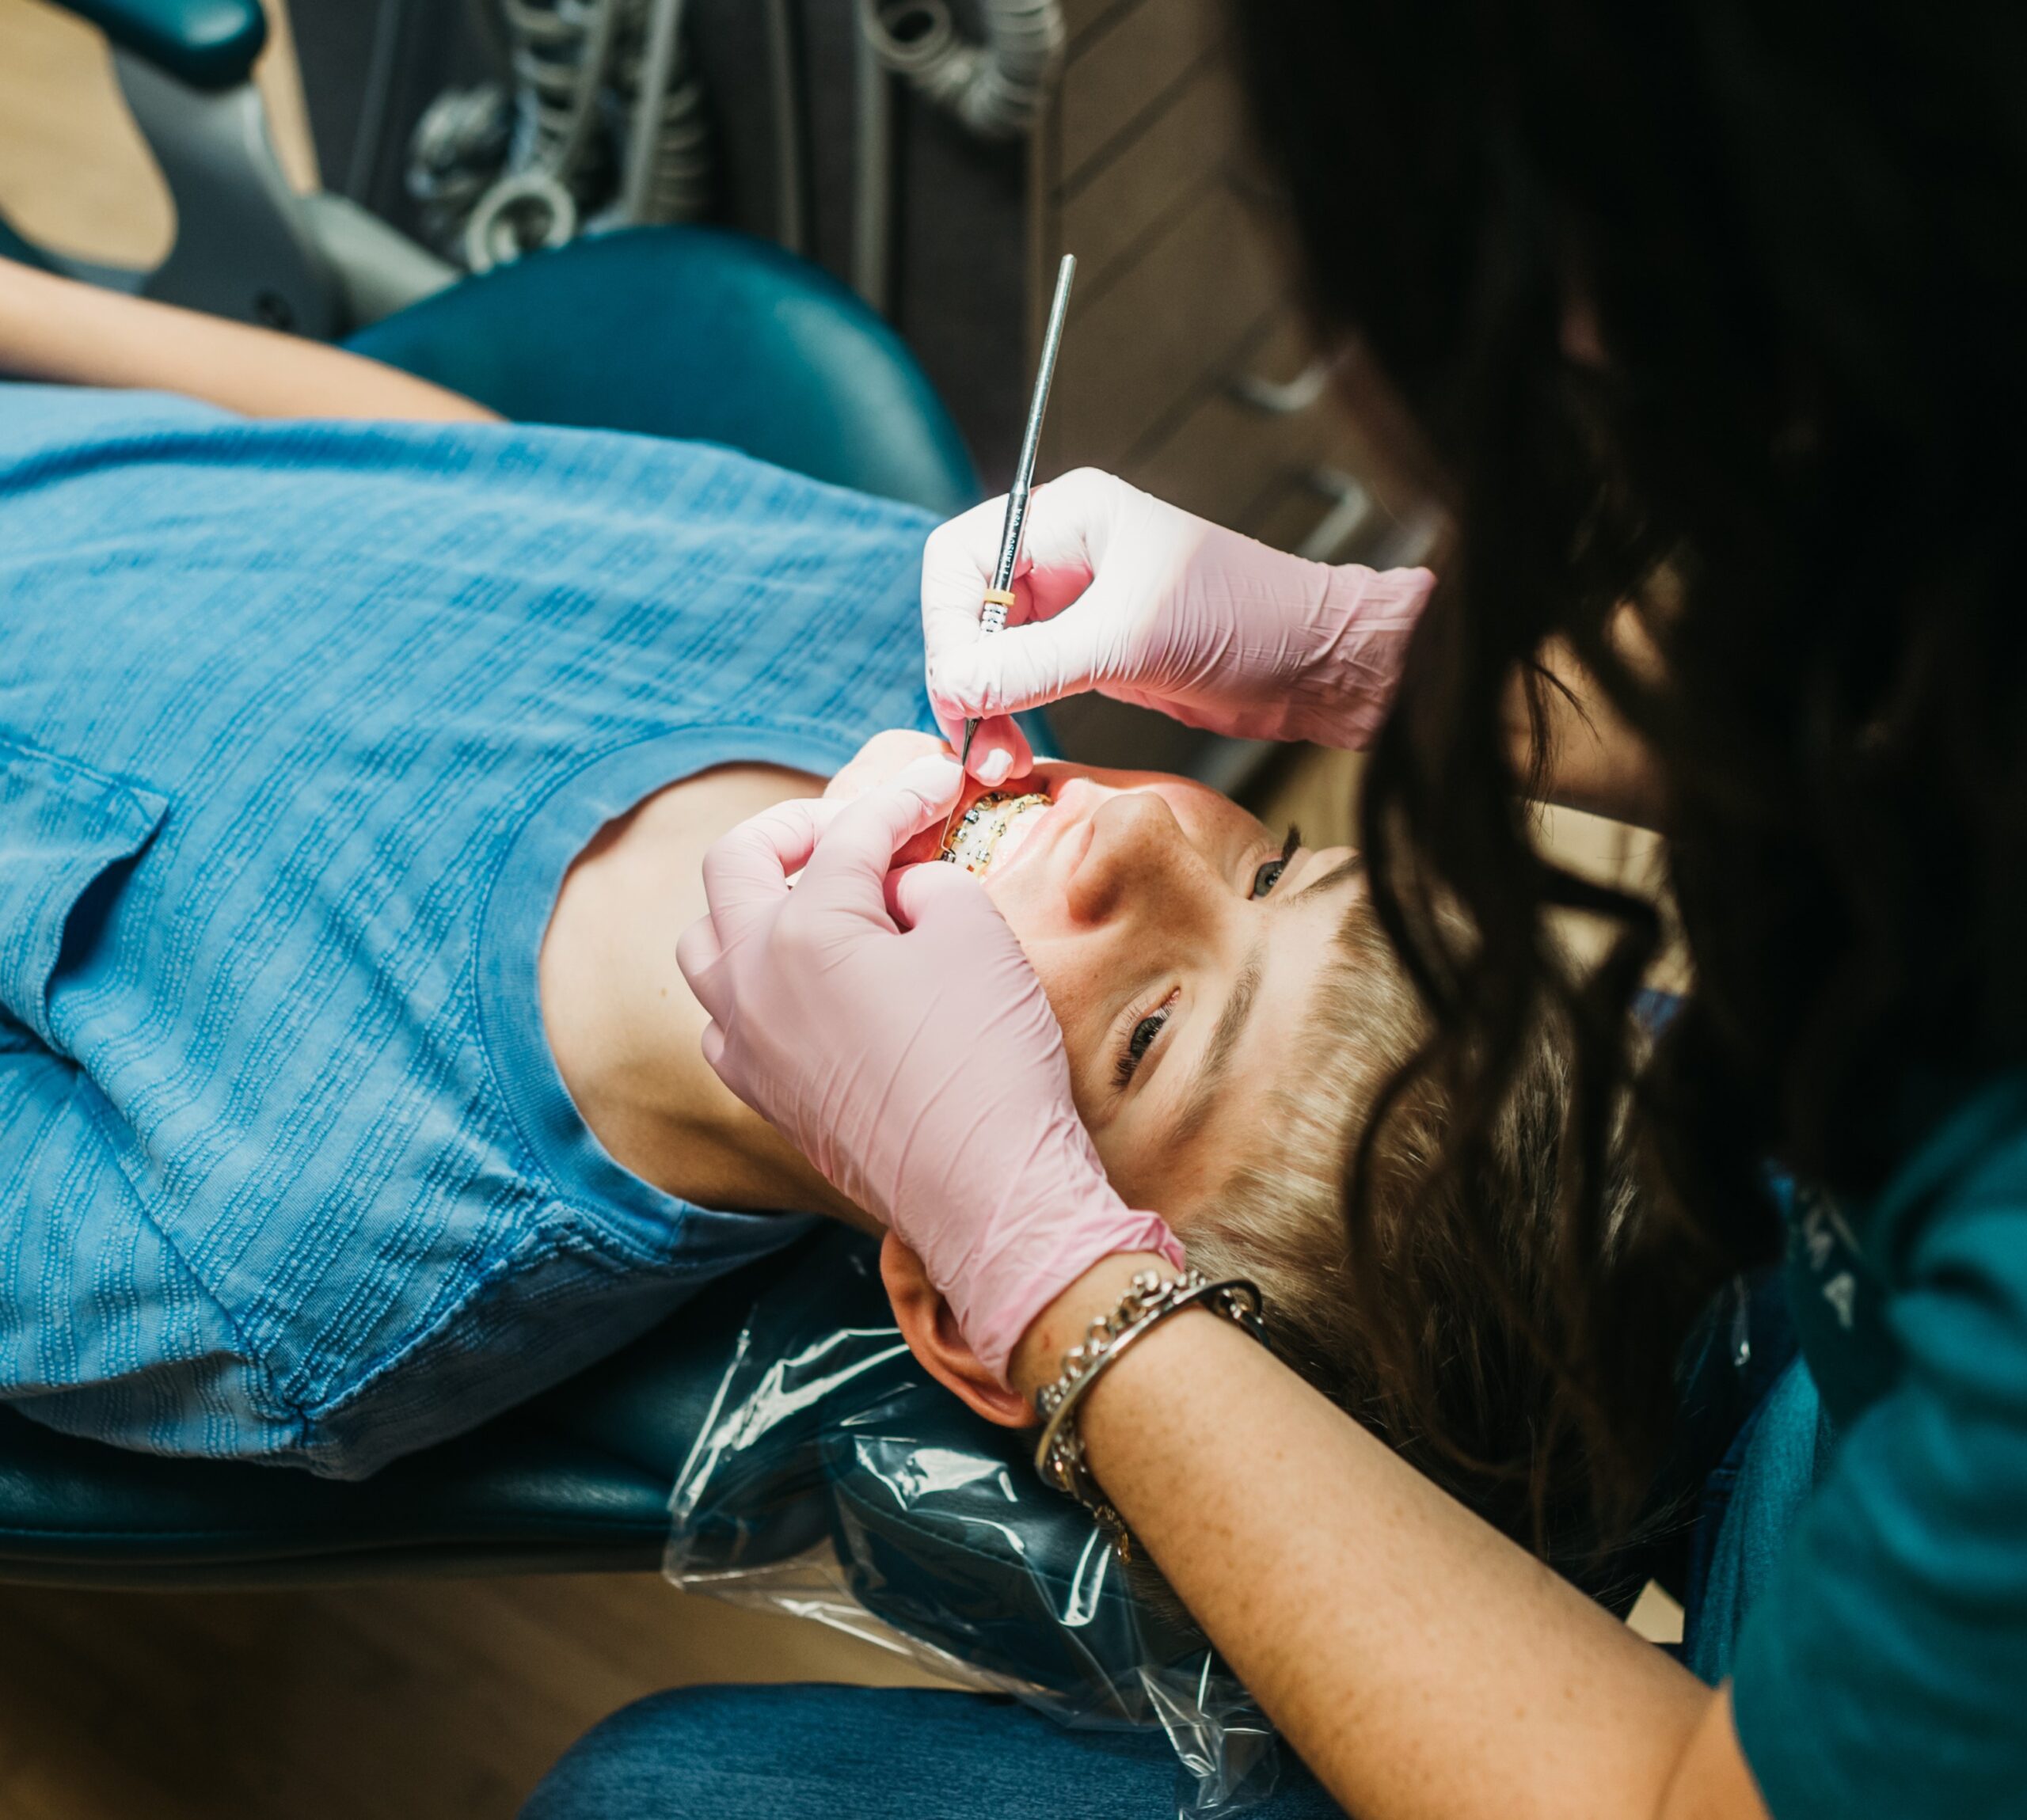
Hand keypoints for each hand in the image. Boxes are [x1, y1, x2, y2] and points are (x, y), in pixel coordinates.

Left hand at [677, 754, 1182, 1378]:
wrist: (986, 1192)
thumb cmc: (986, 1061)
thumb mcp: (977, 935)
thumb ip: (928, 883)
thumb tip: (898, 889)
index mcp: (803, 929)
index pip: (848, 835)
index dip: (901, 797)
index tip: (937, 781)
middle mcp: (750, 979)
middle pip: (735, 866)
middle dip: (794, 829)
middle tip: (855, 827)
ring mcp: (744, 1042)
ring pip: (707, 943)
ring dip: (754, 904)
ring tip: (817, 900)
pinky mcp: (761, 1094)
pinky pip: (723, 1015)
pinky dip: (752, 981)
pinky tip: (806, 984)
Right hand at [923, 468, 1434, 778]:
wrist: (1314, 666)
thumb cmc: (1247, 622)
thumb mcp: (1131, 640)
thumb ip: (1034, 664)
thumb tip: (952, 688)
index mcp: (1069, 517)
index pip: (960, 559)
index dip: (948, 628)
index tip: (961, 693)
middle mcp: (1063, 553)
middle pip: (966, 610)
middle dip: (964, 680)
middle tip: (977, 746)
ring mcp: (1074, 605)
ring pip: (989, 654)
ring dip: (984, 709)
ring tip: (997, 762)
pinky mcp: (1089, 650)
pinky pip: (1022, 681)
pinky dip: (1010, 718)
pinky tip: (1014, 752)